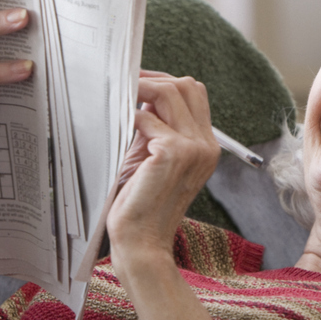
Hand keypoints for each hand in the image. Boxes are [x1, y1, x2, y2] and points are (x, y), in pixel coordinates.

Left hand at [106, 70, 218, 263]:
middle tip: (123, 79)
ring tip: (116, 94)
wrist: (141, 241)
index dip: (166, 81)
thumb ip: (154, 126)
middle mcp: (206, 145)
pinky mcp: (174, 153)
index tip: (137, 80)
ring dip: (139, 88)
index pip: (195, 93)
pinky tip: (114, 125)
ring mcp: (194, 148)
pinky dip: (127, 116)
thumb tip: (140, 91)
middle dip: (153, 77)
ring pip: (171, 92)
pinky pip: (146, 117)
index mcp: (206, 146)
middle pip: (187, 85)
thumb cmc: (140, 203)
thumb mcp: (151, 156)